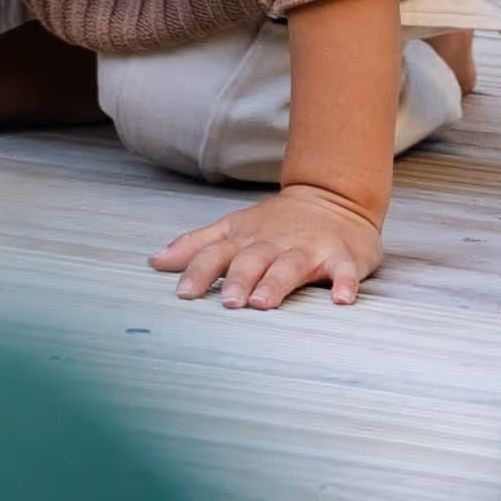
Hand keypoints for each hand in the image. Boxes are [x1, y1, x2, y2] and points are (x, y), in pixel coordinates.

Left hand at [151, 180, 383, 311]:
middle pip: (252, 260)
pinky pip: (344, 272)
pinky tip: (342, 300)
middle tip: (227, 303)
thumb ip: (197, 245)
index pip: (217, 253)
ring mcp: (309, 249)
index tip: (183, 293)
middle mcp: (274, 244)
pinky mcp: (341, 257)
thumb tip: (155, 261)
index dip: (199, 271)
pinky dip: (344, 284)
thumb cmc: (277, 223)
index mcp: (246, 239)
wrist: (333, 198)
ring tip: (265, 302)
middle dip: (238, 280)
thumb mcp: (233, 228)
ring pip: (290, 265)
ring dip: (277, 283)